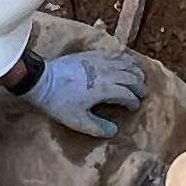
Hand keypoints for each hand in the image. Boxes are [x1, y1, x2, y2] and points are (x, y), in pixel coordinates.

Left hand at [17, 49, 147, 136]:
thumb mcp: (78, 121)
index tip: (134, 107)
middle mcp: (107, 73)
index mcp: (105, 89)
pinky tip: (125, 61)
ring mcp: (100, 61)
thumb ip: (97, 127)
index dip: (134, 102)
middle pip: (131, 77)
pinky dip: (125, 58)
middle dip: (140, 86)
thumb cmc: (59, 102)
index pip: (128, 94)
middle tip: (143, 93)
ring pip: (126, 63)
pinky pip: (114, 54)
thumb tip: (114, 131)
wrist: (42, 80)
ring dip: (136, 70)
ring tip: (139, 77)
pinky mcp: (92, 54)